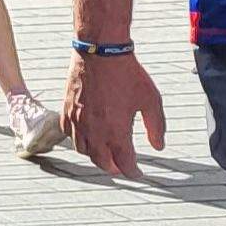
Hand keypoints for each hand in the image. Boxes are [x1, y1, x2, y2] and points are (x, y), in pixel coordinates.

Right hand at [64, 52, 168, 177]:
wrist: (100, 52)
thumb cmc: (127, 74)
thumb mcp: (151, 100)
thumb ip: (156, 127)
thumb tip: (158, 146)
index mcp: (117, 131)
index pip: (125, 163)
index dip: (133, 172)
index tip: (139, 173)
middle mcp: (95, 130)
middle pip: (101, 162)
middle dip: (114, 167)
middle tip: (122, 166)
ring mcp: (78, 121)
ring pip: (83, 150)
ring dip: (95, 156)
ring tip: (104, 152)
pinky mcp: (67, 109)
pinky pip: (68, 134)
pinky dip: (78, 140)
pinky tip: (86, 135)